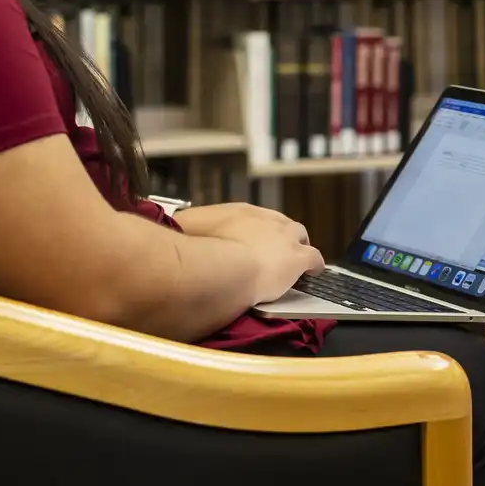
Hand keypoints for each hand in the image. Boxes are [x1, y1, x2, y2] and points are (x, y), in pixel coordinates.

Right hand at [179, 203, 323, 303]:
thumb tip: (170, 230)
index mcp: (240, 212)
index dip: (253, 231)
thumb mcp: (183, 232)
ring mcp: (285, 237)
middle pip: (280, 223)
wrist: (223, 267)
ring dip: (298, 247)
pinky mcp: (298, 258)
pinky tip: (314, 273)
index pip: (252, 217)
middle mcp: (266, 219)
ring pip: (300, 236)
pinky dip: (314, 266)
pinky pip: (314, 259)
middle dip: (278, 236)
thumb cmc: (198, 250)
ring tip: (295, 260)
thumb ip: (181, 231)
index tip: (248, 241)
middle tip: (273, 251)